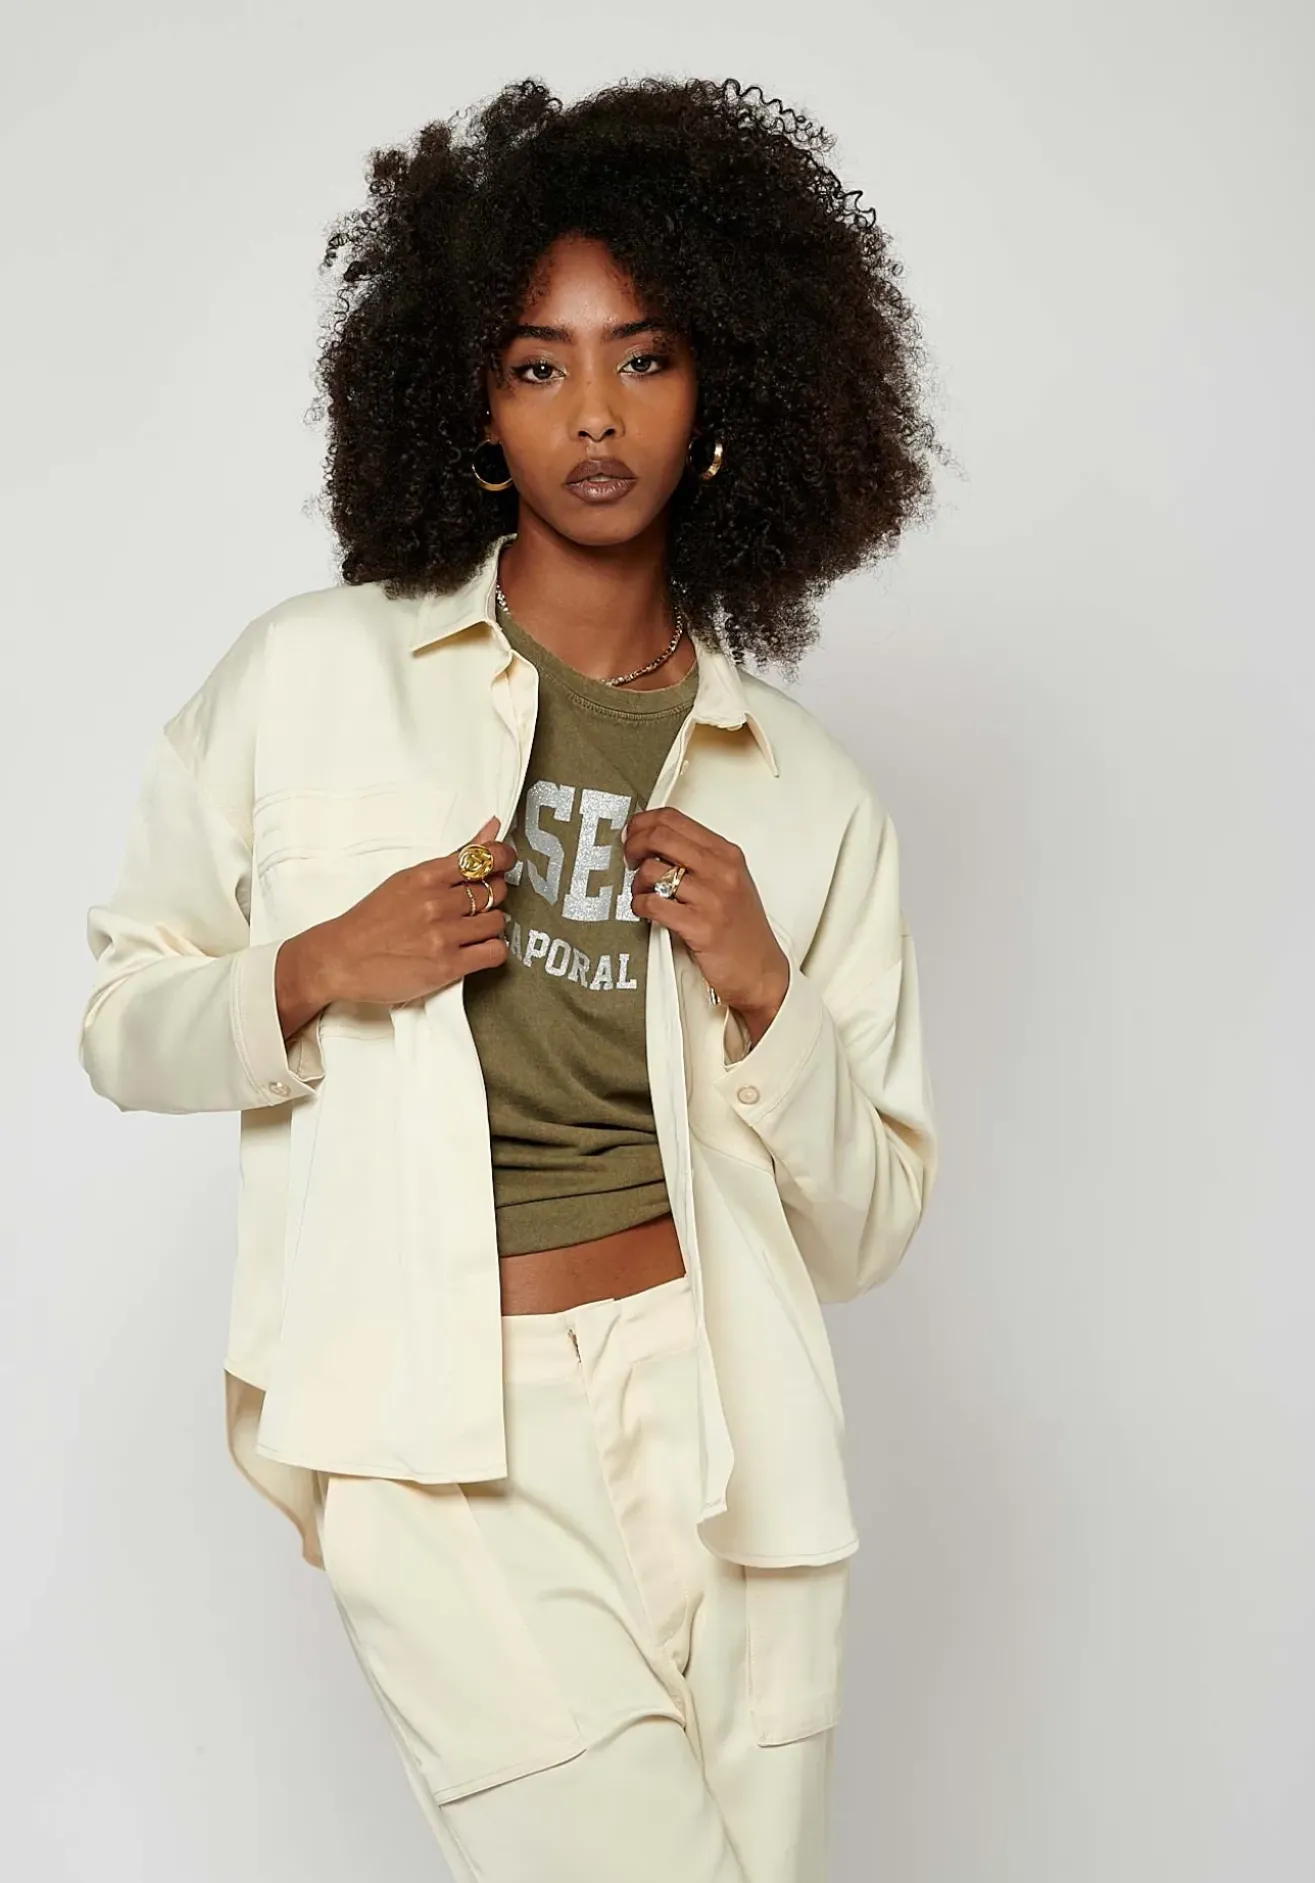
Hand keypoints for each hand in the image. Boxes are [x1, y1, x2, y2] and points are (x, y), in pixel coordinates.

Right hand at [292, 817, 518, 1012]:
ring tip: (471, 930)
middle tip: (478, 903)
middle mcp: (436, 903)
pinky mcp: (447, 966)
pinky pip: (495, 953)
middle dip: (492, 896)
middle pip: (495, 890)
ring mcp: (443, 935)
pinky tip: (476, 950)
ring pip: (498, 922)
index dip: (503, 858)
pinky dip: (492, 951)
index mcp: (425, 876)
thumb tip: (491, 827)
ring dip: (490, 926)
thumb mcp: (407, 880)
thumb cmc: (371, 921)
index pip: (484, 857)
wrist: (340, 959)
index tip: (505, 862)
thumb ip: (454, 857)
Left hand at [624, 807, 788, 1040]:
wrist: (761, 972)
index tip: (632, 833)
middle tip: (628, 859)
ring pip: (652, 870)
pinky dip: (640, 905)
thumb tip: (654, 842)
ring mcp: (712, 898)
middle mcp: (721, 871)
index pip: (674, 818)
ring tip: (641, 893)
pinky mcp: (700, 926)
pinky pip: (653, 904)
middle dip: (633, 845)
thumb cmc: (742, 930)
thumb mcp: (729, 882)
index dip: (643, 822)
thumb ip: (698, 859)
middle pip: (660, 836)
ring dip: (636, 882)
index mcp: (727, 854)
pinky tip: (645, 910)